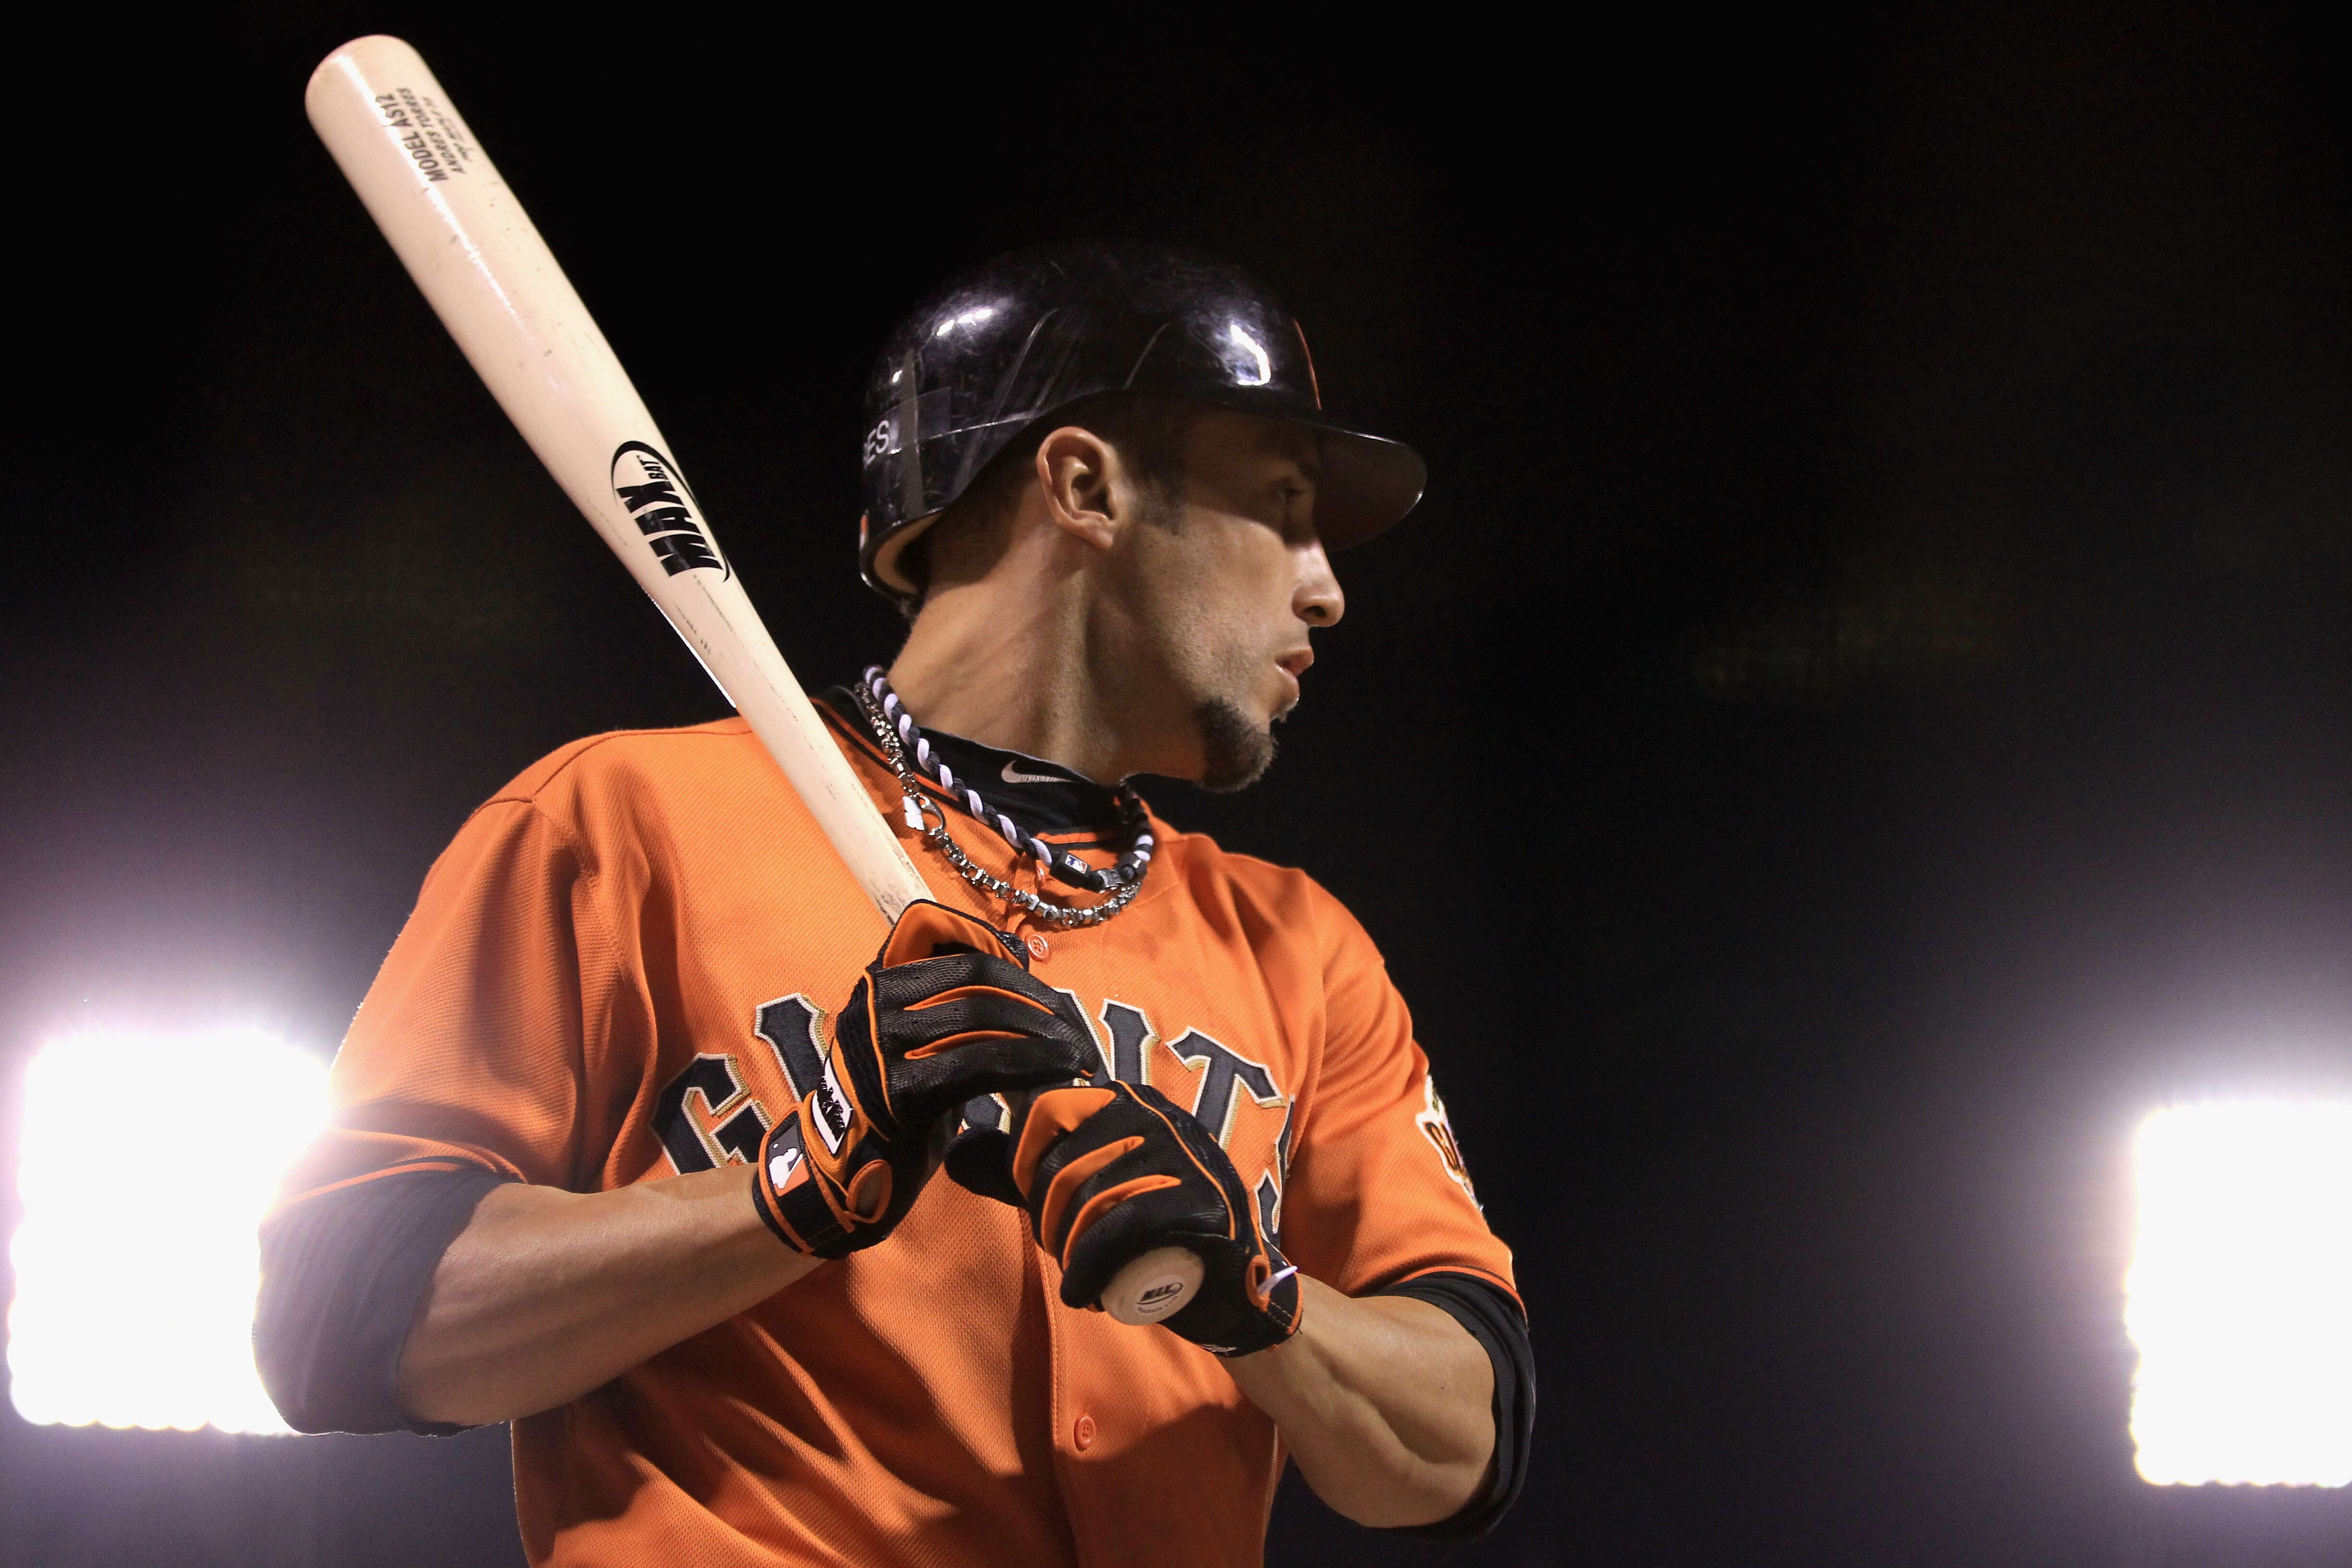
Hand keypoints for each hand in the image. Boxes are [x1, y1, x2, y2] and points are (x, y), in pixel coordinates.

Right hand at [754, 901, 1099, 1256]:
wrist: (843, 1177)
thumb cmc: (893, 1108)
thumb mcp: (915, 1043)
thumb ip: (951, 1005)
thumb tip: (1017, 967)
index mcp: (878, 980)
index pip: (950, 940)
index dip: (1005, 957)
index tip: (1047, 992)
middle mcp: (873, 1001)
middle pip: (976, 977)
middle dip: (1035, 1001)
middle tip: (1074, 1029)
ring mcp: (880, 1043)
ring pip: (980, 1017)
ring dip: (1040, 1034)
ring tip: (1075, 1054)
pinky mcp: (896, 1089)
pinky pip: (977, 1063)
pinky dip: (1027, 1064)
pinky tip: (1057, 1073)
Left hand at [1009, 1080, 1303, 1355]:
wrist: (1231, 1287)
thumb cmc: (1149, 1235)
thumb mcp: (1085, 1194)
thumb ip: (1026, 1175)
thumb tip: (955, 1153)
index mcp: (1128, 1101)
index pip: (1047, 1107)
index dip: (1023, 1161)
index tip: (1033, 1200)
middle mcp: (1158, 1117)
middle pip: (1063, 1166)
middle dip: (1047, 1223)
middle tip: (1064, 1255)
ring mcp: (1185, 1158)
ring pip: (1091, 1201)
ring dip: (1069, 1254)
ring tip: (1082, 1278)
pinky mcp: (1202, 1203)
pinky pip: (1122, 1229)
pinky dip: (1089, 1269)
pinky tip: (1083, 1294)